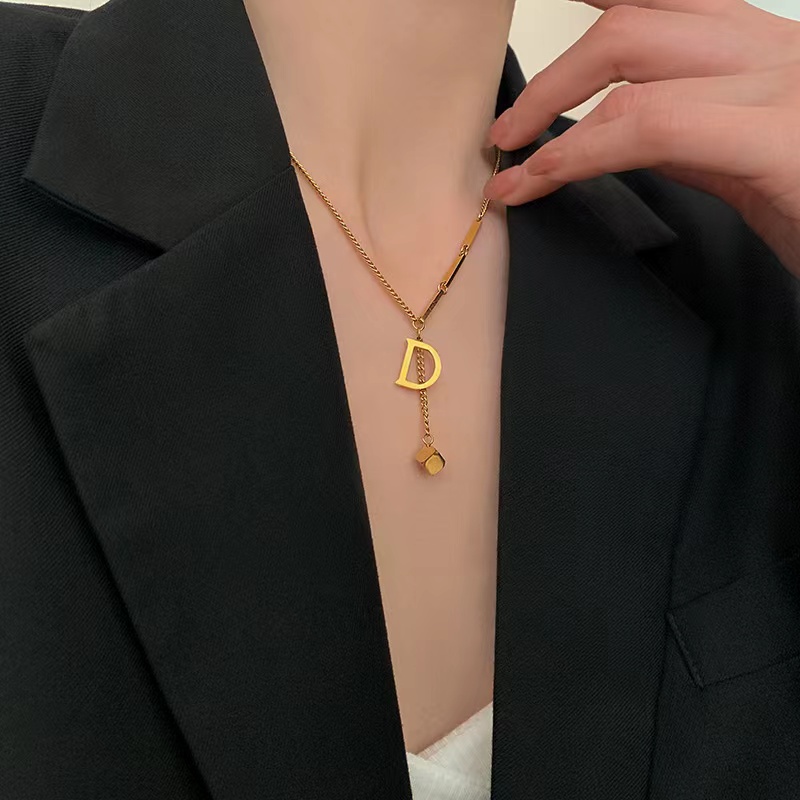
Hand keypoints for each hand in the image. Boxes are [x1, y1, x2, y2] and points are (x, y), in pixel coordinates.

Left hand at [483, 0, 799, 279]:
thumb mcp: (751, 164)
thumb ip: (693, 133)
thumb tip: (622, 125)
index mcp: (772, 53)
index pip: (674, 1)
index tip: (558, 4)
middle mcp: (781, 50)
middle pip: (639, 21)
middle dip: (557, 73)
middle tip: (512, 128)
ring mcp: (785, 86)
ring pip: (634, 59)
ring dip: (552, 107)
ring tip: (514, 161)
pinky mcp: (780, 141)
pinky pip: (652, 128)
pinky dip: (578, 153)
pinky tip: (542, 180)